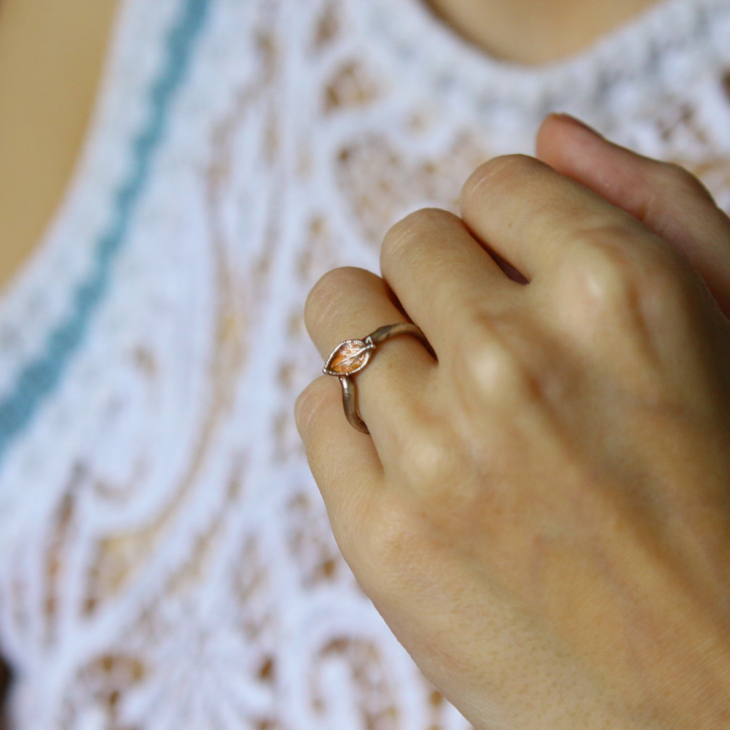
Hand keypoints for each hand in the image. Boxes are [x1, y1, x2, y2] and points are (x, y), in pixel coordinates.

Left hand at [295, 114, 729, 729]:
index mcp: (620, 297)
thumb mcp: (728, 333)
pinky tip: (416, 460)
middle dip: (445, 281)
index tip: (528, 278)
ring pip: (338, 311)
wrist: (704, 704)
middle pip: (408, 241)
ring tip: (447, 400)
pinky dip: (353, 418)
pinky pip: (315, 407)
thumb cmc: (725, 507)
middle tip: (492, 350)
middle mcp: (515, 362)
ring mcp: (436, 455)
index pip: (495, 185)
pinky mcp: (380, 537)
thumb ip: (650, 212)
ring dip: (385, 339)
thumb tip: (547, 137)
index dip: (512, 230)